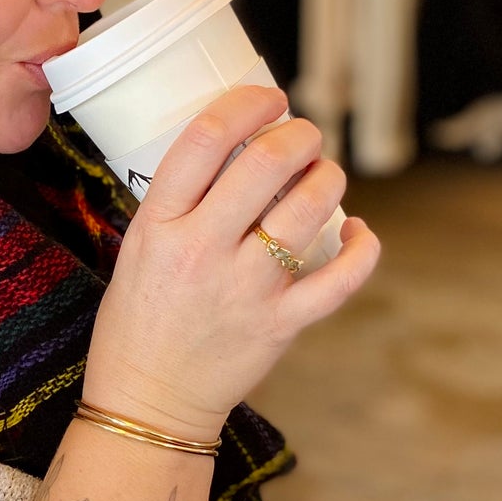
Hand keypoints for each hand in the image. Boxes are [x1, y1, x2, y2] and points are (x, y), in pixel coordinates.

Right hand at [84, 84, 380, 441]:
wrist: (146, 402)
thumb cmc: (138, 323)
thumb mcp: (138, 249)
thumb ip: (179, 206)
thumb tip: (235, 153)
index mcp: (158, 227)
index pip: (204, 140)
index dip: (245, 104)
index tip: (267, 98)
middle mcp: (201, 252)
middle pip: (265, 163)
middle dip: (300, 134)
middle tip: (305, 134)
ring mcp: (244, 289)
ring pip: (309, 209)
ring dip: (329, 177)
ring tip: (325, 174)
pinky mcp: (280, 325)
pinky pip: (341, 279)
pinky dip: (362, 248)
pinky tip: (360, 232)